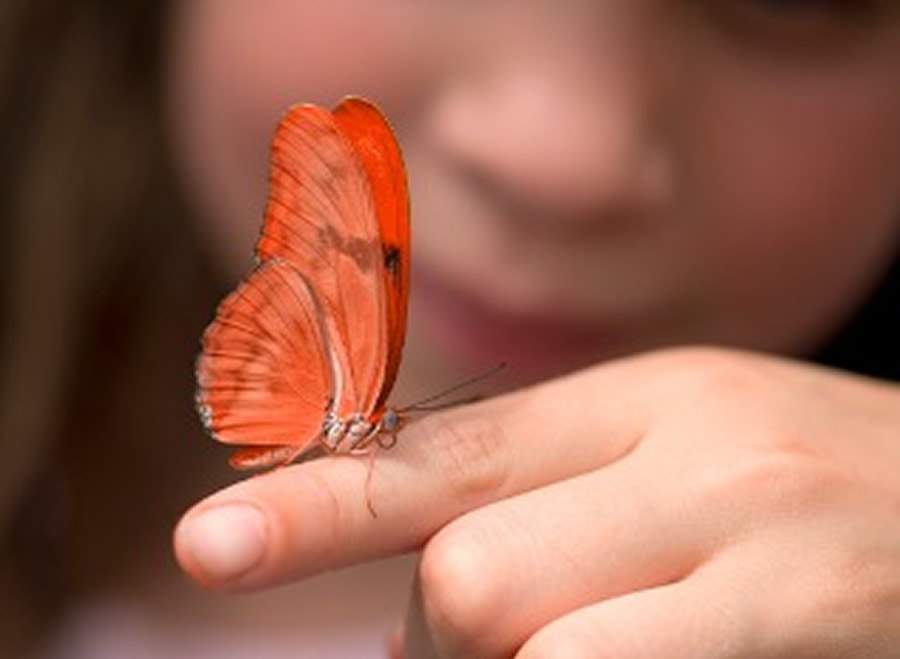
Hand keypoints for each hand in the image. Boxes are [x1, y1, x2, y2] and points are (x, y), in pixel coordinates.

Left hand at [174, 347, 899, 656]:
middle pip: (471, 577)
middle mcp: (698, 464)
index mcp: (648, 398)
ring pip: (526, 641)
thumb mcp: (675, 447)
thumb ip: (543, 501)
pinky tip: (616, 657)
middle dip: (441, 634)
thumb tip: (411, 610)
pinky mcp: (799, 639)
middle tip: (479, 643)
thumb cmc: (806, 479)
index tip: (209, 543)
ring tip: (560, 646)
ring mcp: (758, 561)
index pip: (447, 451)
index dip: (316, 505)